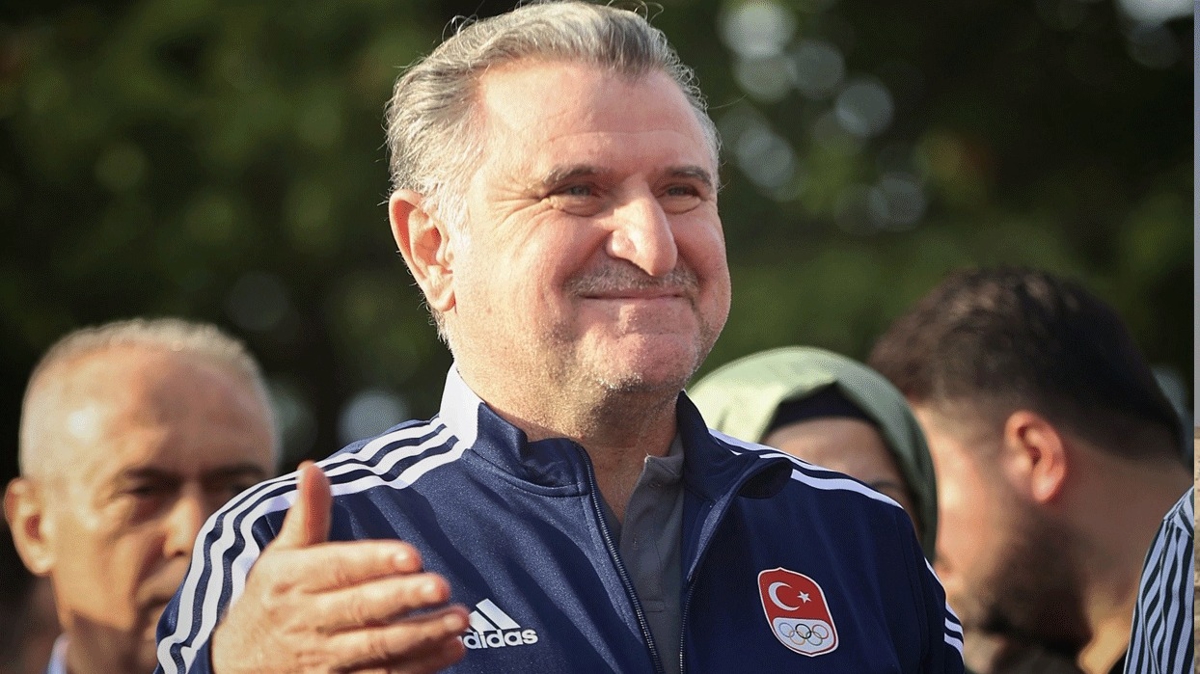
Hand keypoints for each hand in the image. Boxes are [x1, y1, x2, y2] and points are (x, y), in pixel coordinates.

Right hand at [210, 462, 467, 672]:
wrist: (237, 665)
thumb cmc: (271, 596)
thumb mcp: (280, 555)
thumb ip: (307, 514)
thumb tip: (312, 467)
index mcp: (292, 580)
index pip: (337, 568)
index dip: (374, 561)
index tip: (412, 554)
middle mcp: (306, 618)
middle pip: (359, 609)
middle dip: (402, 598)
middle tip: (443, 586)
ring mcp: (322, 657)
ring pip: (375, 648)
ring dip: (421, 636)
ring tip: (459, 619)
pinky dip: (420, 667)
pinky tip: (453, 649)